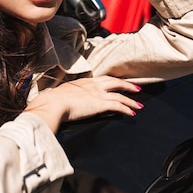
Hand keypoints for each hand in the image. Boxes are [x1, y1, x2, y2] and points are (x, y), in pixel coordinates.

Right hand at [23, 75, 142, 133]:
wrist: (54, 103)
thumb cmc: (54, 100)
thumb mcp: (63, 93)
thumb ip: (70, 95)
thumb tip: (67, 99)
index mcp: (84, 82)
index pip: (103, 79)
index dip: (113, 81)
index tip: (119, 82)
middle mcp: (93, 85)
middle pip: (115, 82)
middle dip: (127, 85)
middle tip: (136, 88)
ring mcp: (98, 94)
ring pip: (120, 95)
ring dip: (131, 100)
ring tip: (139, 105)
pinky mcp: (100, 104)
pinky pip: (118, 106)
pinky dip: (127, 109)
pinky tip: (132, 113)